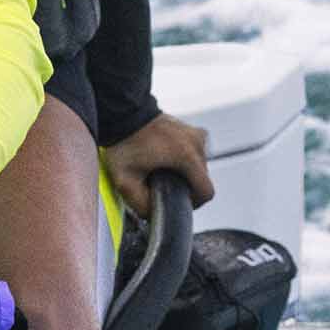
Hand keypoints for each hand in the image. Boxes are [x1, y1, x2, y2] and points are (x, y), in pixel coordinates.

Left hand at [99, 111, 214, 219]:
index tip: (178, 201)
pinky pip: (194, 153)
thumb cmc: (123, 144)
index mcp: (187, 156)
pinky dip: (183, 159)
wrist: (123, 114)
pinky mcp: (191, 129)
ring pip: (200, 166)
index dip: (194, 203)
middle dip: (187, 187)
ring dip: (185, 173)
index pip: (206, 192)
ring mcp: (196, 134)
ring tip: (162, 170)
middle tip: (163, 185)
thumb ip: (140, 204)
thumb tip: (153, 215)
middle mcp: (197, 143)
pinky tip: (164, 159)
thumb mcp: (125, 181)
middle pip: (203, 179)